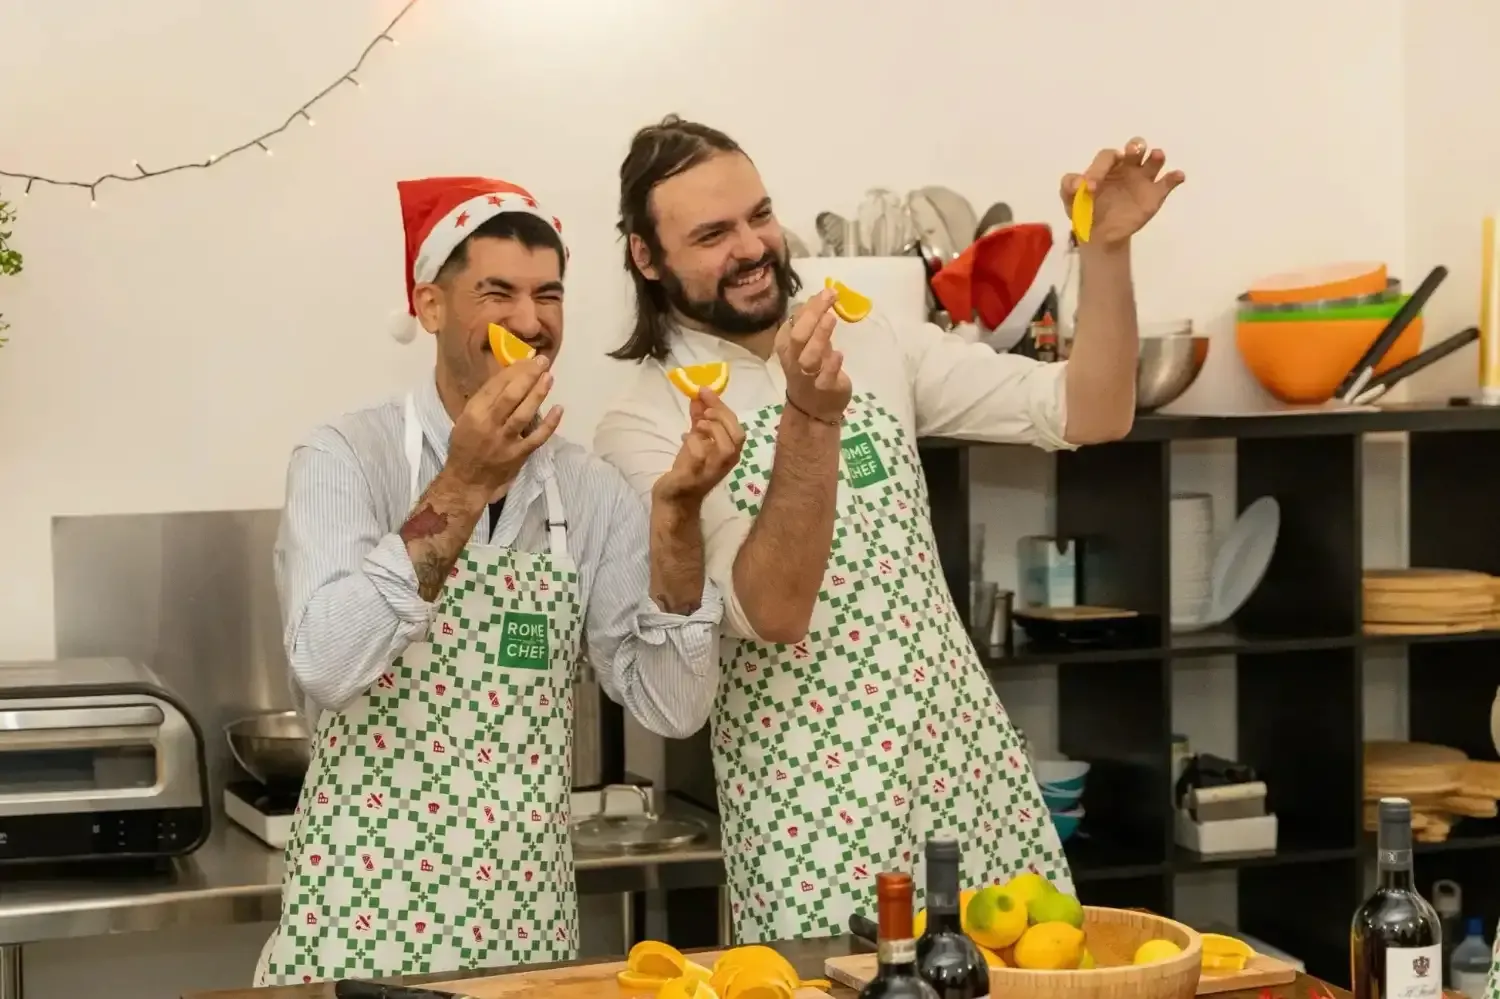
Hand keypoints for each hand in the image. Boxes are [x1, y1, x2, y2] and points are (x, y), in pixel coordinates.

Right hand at [445, 356, 563, 491]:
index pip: (495, 386)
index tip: (527, 359)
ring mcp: (504, 441)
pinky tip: (559, 409)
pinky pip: (537, 438)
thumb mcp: (466, 419)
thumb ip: (486, 400)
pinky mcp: (518, 455)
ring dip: (538, 394)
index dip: (513, 370)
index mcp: (474, 413)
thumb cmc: (466, 446)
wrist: (467, 480)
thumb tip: (509, 376)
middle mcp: (488, 425)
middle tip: (542, 362)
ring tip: (549, 377)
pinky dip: (549, 424)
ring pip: (523, 414)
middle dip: (527, 376)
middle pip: (510, 396)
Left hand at [655, 387, 744, 504]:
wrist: (674, 498)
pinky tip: (684, 437)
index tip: (705, 390)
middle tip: (704, 410)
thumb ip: (699, 419)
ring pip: (727, 449)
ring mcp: (712, 471)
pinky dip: (694, 442)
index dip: (722, 406)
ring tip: (698, 425)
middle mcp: (726, 463)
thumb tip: (699, 395)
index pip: (736, 426)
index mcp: (729, 452)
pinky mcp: (694, 478)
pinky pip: (700, 457)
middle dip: (722, 417)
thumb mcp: (695, 439)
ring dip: (713, 430)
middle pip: (738, 436)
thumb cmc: (689, 469)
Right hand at [776, 287, 850, 423]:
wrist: (813, 407)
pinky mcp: (824, 388)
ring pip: (808, 356)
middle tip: (831, 296)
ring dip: (819, 337)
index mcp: (785, 344)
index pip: (794, 321)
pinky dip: (831, 365)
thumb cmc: (812, 369)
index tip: (828, 291)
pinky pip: (825, 377)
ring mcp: (807, 375)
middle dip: (813, 315)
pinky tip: (839, 353)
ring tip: (832, 319)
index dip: (810, 306)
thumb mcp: (808, 343)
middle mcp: (793, 359)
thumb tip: (821, 294)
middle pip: (798, 336)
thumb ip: (812, 321)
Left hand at [1060, 137, 1184, 245]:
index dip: (1099, 168)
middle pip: (1135, 149)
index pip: (1107, 158)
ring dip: (1156, 157)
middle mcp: (1127, 167)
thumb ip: (1068, 187)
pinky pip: (1168, 183)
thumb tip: (1079, 184)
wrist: (1099, 234)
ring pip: (1153, 162)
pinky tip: (1177, 176)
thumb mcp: (1070, 198)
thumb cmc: (1085, 209)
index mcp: (1107, 166)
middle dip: (1135, 147)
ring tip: (1156, 156)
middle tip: (1131, 152)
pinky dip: (1174, 177)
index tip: (1090, 187)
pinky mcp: (1155, 195)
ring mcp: (1142, 180)